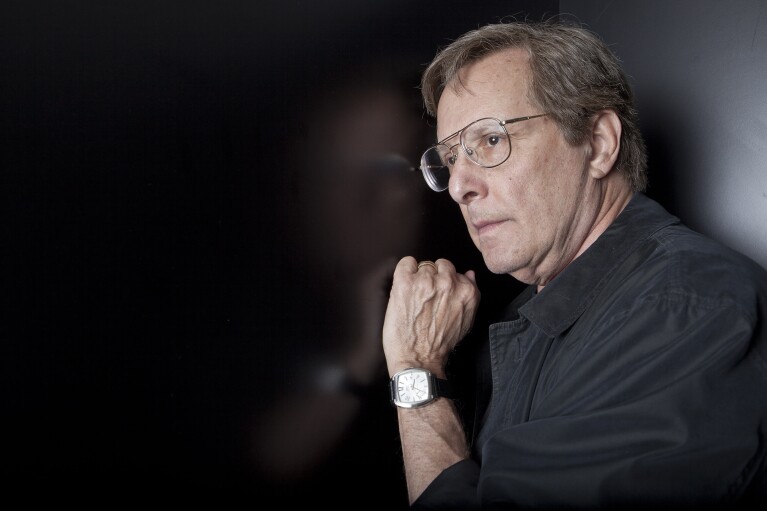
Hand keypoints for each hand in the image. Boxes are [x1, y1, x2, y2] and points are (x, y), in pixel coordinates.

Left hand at [382, 257, 479, 377]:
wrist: (418, 359)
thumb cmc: (440, 344)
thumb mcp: (466, 321)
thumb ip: (470, 294)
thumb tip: (469, 274)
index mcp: (466, 291)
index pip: (457, 271)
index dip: (445, 283)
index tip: (439, 294)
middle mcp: (448, 283)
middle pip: (440, 265)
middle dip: (434, 278)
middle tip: (426, 296)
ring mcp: (426, 281)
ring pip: (424, 265)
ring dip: (419, 277)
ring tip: (414, 297)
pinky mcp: (405, 282)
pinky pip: (406, 262)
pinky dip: (405, 270)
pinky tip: (404, 287)